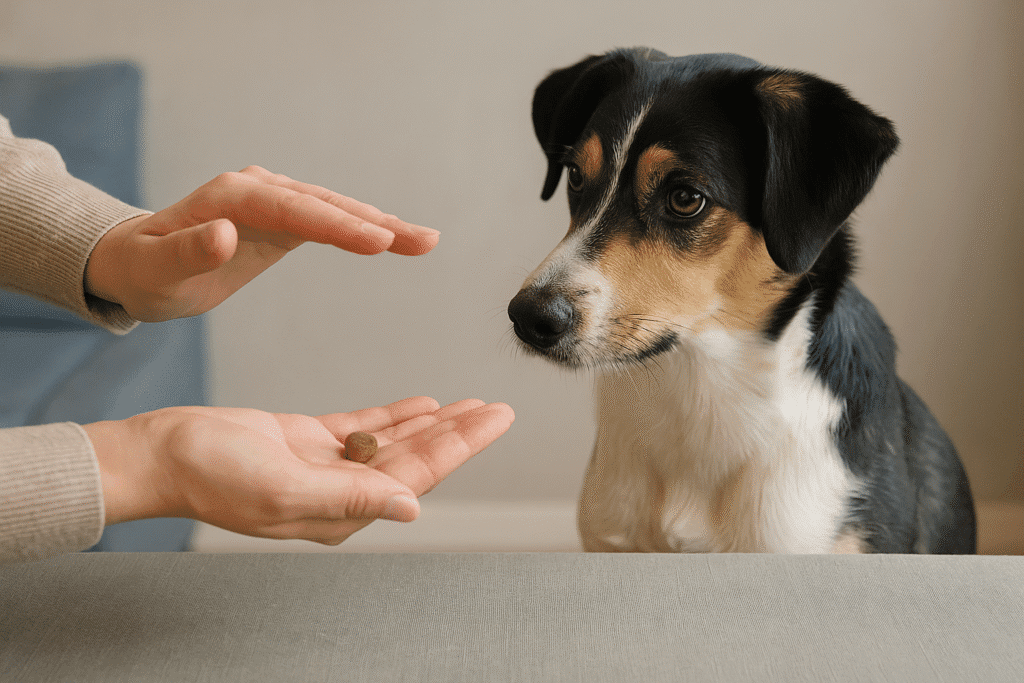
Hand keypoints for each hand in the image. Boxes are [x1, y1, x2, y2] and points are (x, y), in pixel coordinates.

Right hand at [83, 397, 513, 544]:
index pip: (417, 475)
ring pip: (396, 441)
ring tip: (471, 405)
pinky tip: (423, 403)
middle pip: (416, 458)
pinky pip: (365, 426)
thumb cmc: (212, 475)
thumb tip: (411, 506)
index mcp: (342, 510)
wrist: (165, 453)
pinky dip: (396, 414)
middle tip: (499, 408)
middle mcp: (342, 492)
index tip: (495, 420)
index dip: (461, 446)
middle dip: (460, 433)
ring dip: (435, 423)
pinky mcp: (309, 441)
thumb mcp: (284, 488)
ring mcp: (326, 465)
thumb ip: (350, 498)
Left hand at [84, 166, 439, 321]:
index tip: (380, 241)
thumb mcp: (158, 271)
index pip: (298, 209)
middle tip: (425, 241)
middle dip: (378, 222)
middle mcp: (260, 189)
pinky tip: (396, 240)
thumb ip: (190, 252)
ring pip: (336, 209)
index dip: (340, 225)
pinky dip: (364, 231)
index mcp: (235, 196)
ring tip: (426, 241)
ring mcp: (275, 200)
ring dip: (382, 224)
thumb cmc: (146, 271)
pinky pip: (331, 221)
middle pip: (328, 204)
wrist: (138, 262)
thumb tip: (226, 233)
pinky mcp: (284, 218)